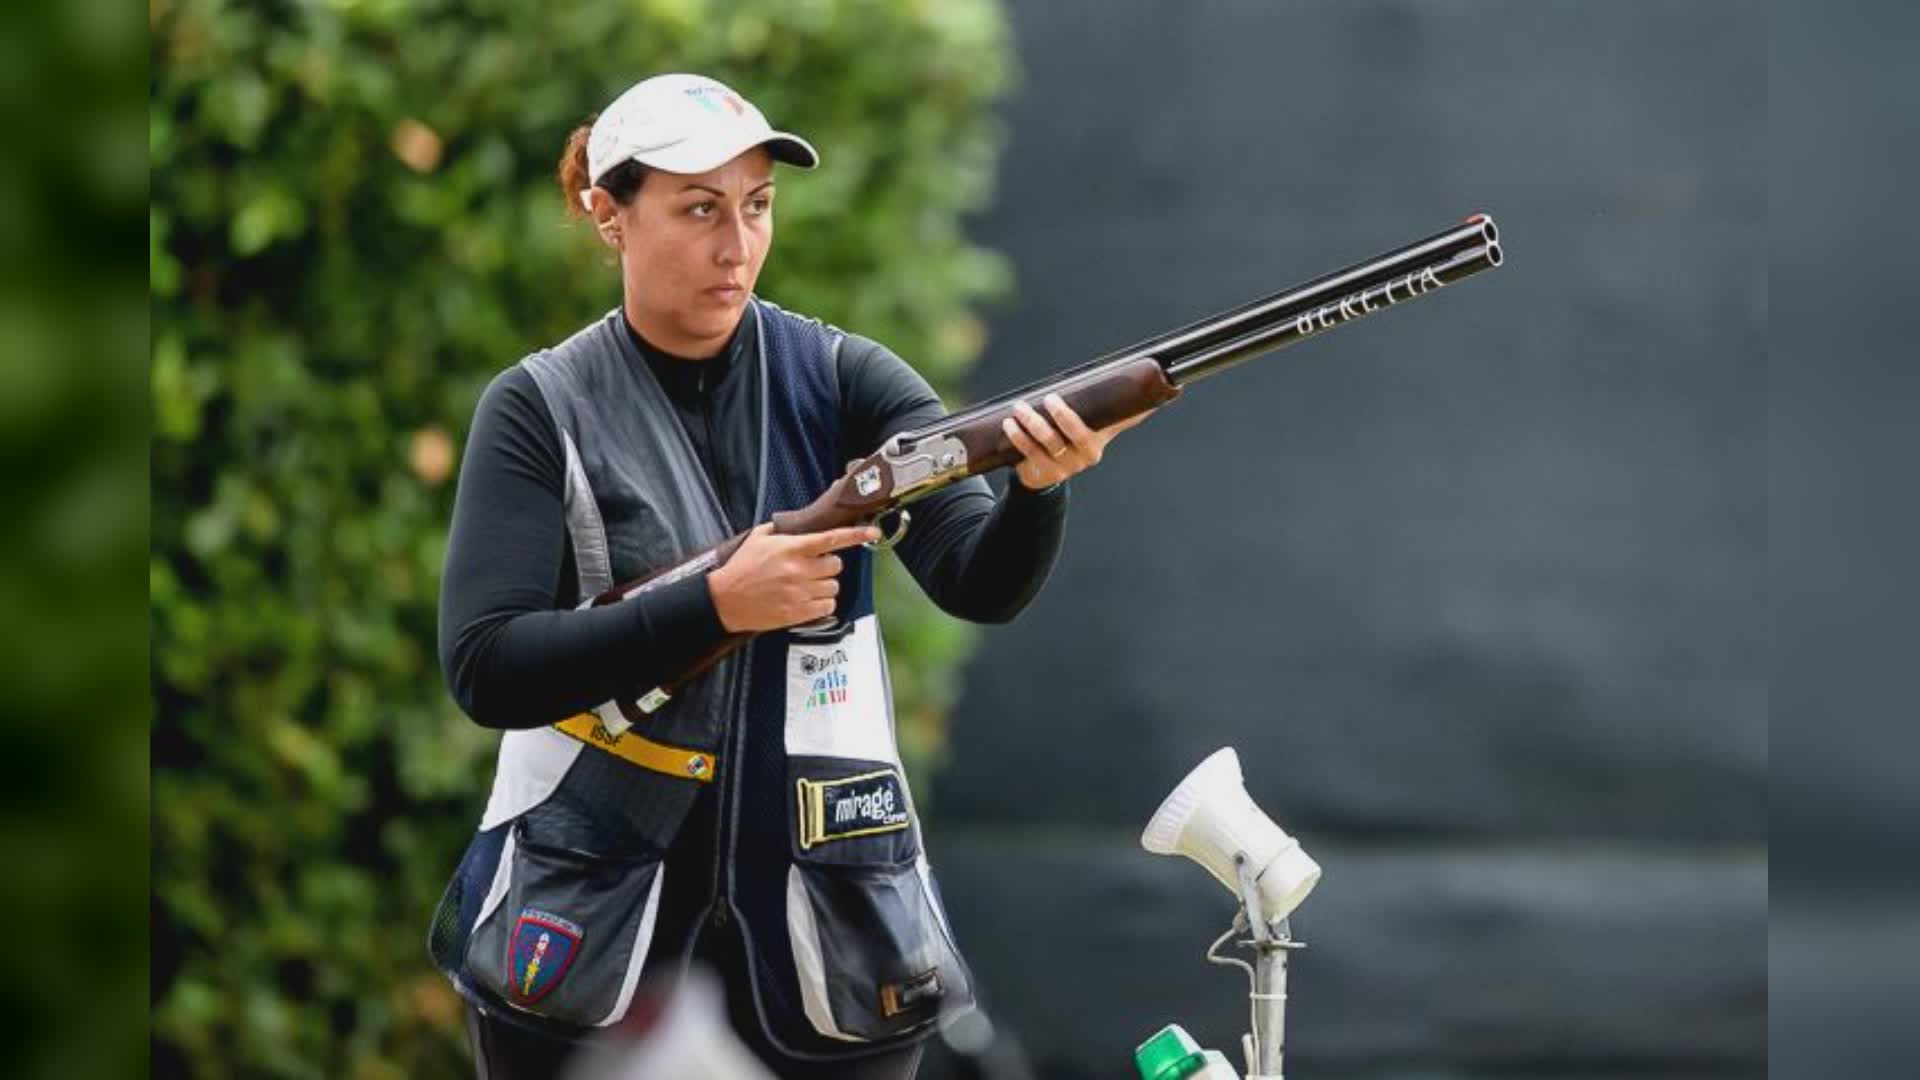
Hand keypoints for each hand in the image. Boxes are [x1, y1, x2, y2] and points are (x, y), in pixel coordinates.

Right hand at [707, 522, 880, 631]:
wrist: (725, 600)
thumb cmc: (740, 570)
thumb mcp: (758, 539)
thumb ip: (782, 531)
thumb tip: (798, 526)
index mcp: (791, 549)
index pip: (832, 539)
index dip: (856, 534)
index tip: (872, 532)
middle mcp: (799, 570)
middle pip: (836, 565)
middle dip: (827, 565)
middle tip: (811, 567)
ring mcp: (800, 593)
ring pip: (834, 586)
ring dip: (824, 584)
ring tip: (805, 585)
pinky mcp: (799, 613)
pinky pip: (828, 606)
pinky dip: (822, 603)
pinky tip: (807, 599)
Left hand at [1002, 393, 1154, 490]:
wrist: (1045, 473)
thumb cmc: (1070, 440)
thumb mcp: (1093, 426)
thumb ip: (1117, 413)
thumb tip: (1156, 396)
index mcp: (1099, 441)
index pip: (1115, 422)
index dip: (1122, 412)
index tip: (1106, 394)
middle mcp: (1085, 456)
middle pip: (1076, 434)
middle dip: (1063, 416)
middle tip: (1050, 398)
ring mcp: (1063, 467)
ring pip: (1049, 443)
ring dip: (1033, 424)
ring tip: (1020, 407)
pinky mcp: (1043, 472)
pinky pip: (1030, 453)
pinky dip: (1019, 437)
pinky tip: (1010, 424)